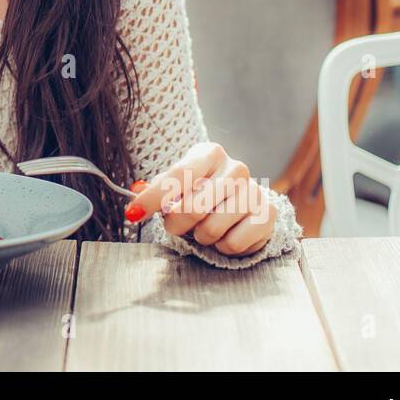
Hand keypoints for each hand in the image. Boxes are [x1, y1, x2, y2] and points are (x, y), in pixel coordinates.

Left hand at [124, 141, 274, 256]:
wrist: (244, 202)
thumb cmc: (204, 191)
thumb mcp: (180, 182)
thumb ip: (159, 189)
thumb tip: (136, 194)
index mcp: (210, 153)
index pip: (178, 175)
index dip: (153, 197)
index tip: (133, 214)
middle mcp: (236, 168)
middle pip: (192, 208)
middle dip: (175, 224)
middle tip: (176, 225)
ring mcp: (254, 191)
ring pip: (210, 230)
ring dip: (200, 237)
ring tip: (204, 227)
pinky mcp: (267, 216)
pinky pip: (232, 244)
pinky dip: (221, 247)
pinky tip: (225, 234)